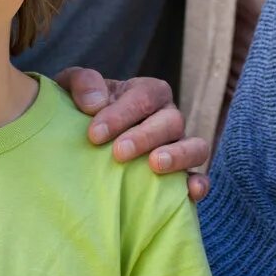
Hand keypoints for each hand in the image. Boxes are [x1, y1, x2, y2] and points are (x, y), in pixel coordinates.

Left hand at [55, 67, 212, 200]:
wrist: (88, 143)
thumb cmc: (82, 113)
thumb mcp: (74, 90)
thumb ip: (82, 83)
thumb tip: (94, 103)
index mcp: (146, 92)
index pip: (144, 95)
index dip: (122, 113)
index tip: (94, 134)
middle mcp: (168, 117)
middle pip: (172, 120)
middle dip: (145, 136)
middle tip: (118, 152)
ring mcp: (179, 147)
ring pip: (195, 146)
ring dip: (178, 155)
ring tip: (154, 165)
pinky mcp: (182, 177)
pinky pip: (201, 178)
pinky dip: (199, 183)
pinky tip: (190, 192)